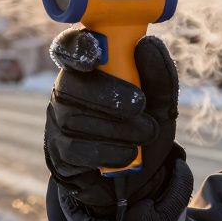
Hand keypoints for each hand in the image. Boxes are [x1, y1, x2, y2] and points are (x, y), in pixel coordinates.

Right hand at [44, 29, 179, 219]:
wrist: (142, 177)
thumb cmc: (145, 126)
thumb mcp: (161, 102)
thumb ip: (158, 75)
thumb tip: (147, 43)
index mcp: (89, 68)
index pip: (69, 48)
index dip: (76, 48)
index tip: (95, 55)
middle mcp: (67, 90)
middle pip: (68, 85)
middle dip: (105, 94)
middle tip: (140, 104)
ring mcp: (59, 121)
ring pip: (72, 119)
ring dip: (115, 128)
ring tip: (147, 133)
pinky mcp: (59, 152)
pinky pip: (74, 149)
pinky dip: (108, 151)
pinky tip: (129, 153)